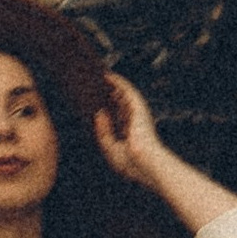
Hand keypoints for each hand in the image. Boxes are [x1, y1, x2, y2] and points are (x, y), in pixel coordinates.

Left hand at [92, 74, 170, 194]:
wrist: (144, 162)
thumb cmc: (130, 162)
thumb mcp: (110, 147)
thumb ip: (103, 132)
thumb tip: (99, 114)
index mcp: (128, 132)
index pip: (116, 116)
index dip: (106, 108)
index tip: (93, 102)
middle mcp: (133, 120)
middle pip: (119, 102)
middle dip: (107, 94)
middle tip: (92, 85)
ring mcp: (137, 112)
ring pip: (123, 93)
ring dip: (112, 84)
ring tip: (98, 76)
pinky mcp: (138, 105)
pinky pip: (126, 89)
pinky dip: (117, 81)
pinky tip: (106, 75)